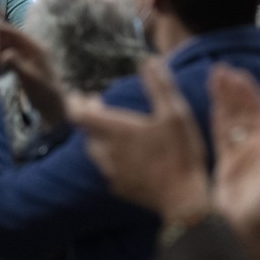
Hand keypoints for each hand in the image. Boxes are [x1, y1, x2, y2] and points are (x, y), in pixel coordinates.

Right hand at [0, 24, 65, 129]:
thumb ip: (17, 64)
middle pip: (13, 38)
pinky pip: (12, 55)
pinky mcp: (27, 64)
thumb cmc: (43, 93)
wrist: (53, 106)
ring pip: (11, 46)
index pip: (16, 34)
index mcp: (37, 49)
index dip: (1, 30)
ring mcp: (31, 56)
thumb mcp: (29, 79)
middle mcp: (34, 49)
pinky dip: (2, 54)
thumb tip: (4, 54)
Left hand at [67, 57, 209, 220]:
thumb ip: (159, 85)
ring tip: (114, 130)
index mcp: (114, 130)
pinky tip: (128, 157)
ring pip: (94, 151)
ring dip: (99, 138)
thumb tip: (147, 60)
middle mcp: (105, 151)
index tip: (81, 95)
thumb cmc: (179, 153)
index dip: (75, 103)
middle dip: (90, 118)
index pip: (79, 114)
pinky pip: (107, 168)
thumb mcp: (175, 113)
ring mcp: (110, 172)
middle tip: (100, 107)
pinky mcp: (118, 187)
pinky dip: (111, 158)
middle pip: (86, 132)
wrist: (183, 199)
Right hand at [208, 64, 259, 259]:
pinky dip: (217, 116)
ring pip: (233, 118)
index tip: (237, 74)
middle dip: (235, 89)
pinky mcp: (228, 164)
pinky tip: (212, 102)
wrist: (253, 235)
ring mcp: (243, 154)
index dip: (250, 92)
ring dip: (224, 98)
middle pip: (246, 110)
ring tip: (214, 77)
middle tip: (221, 69)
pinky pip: (221, 134)